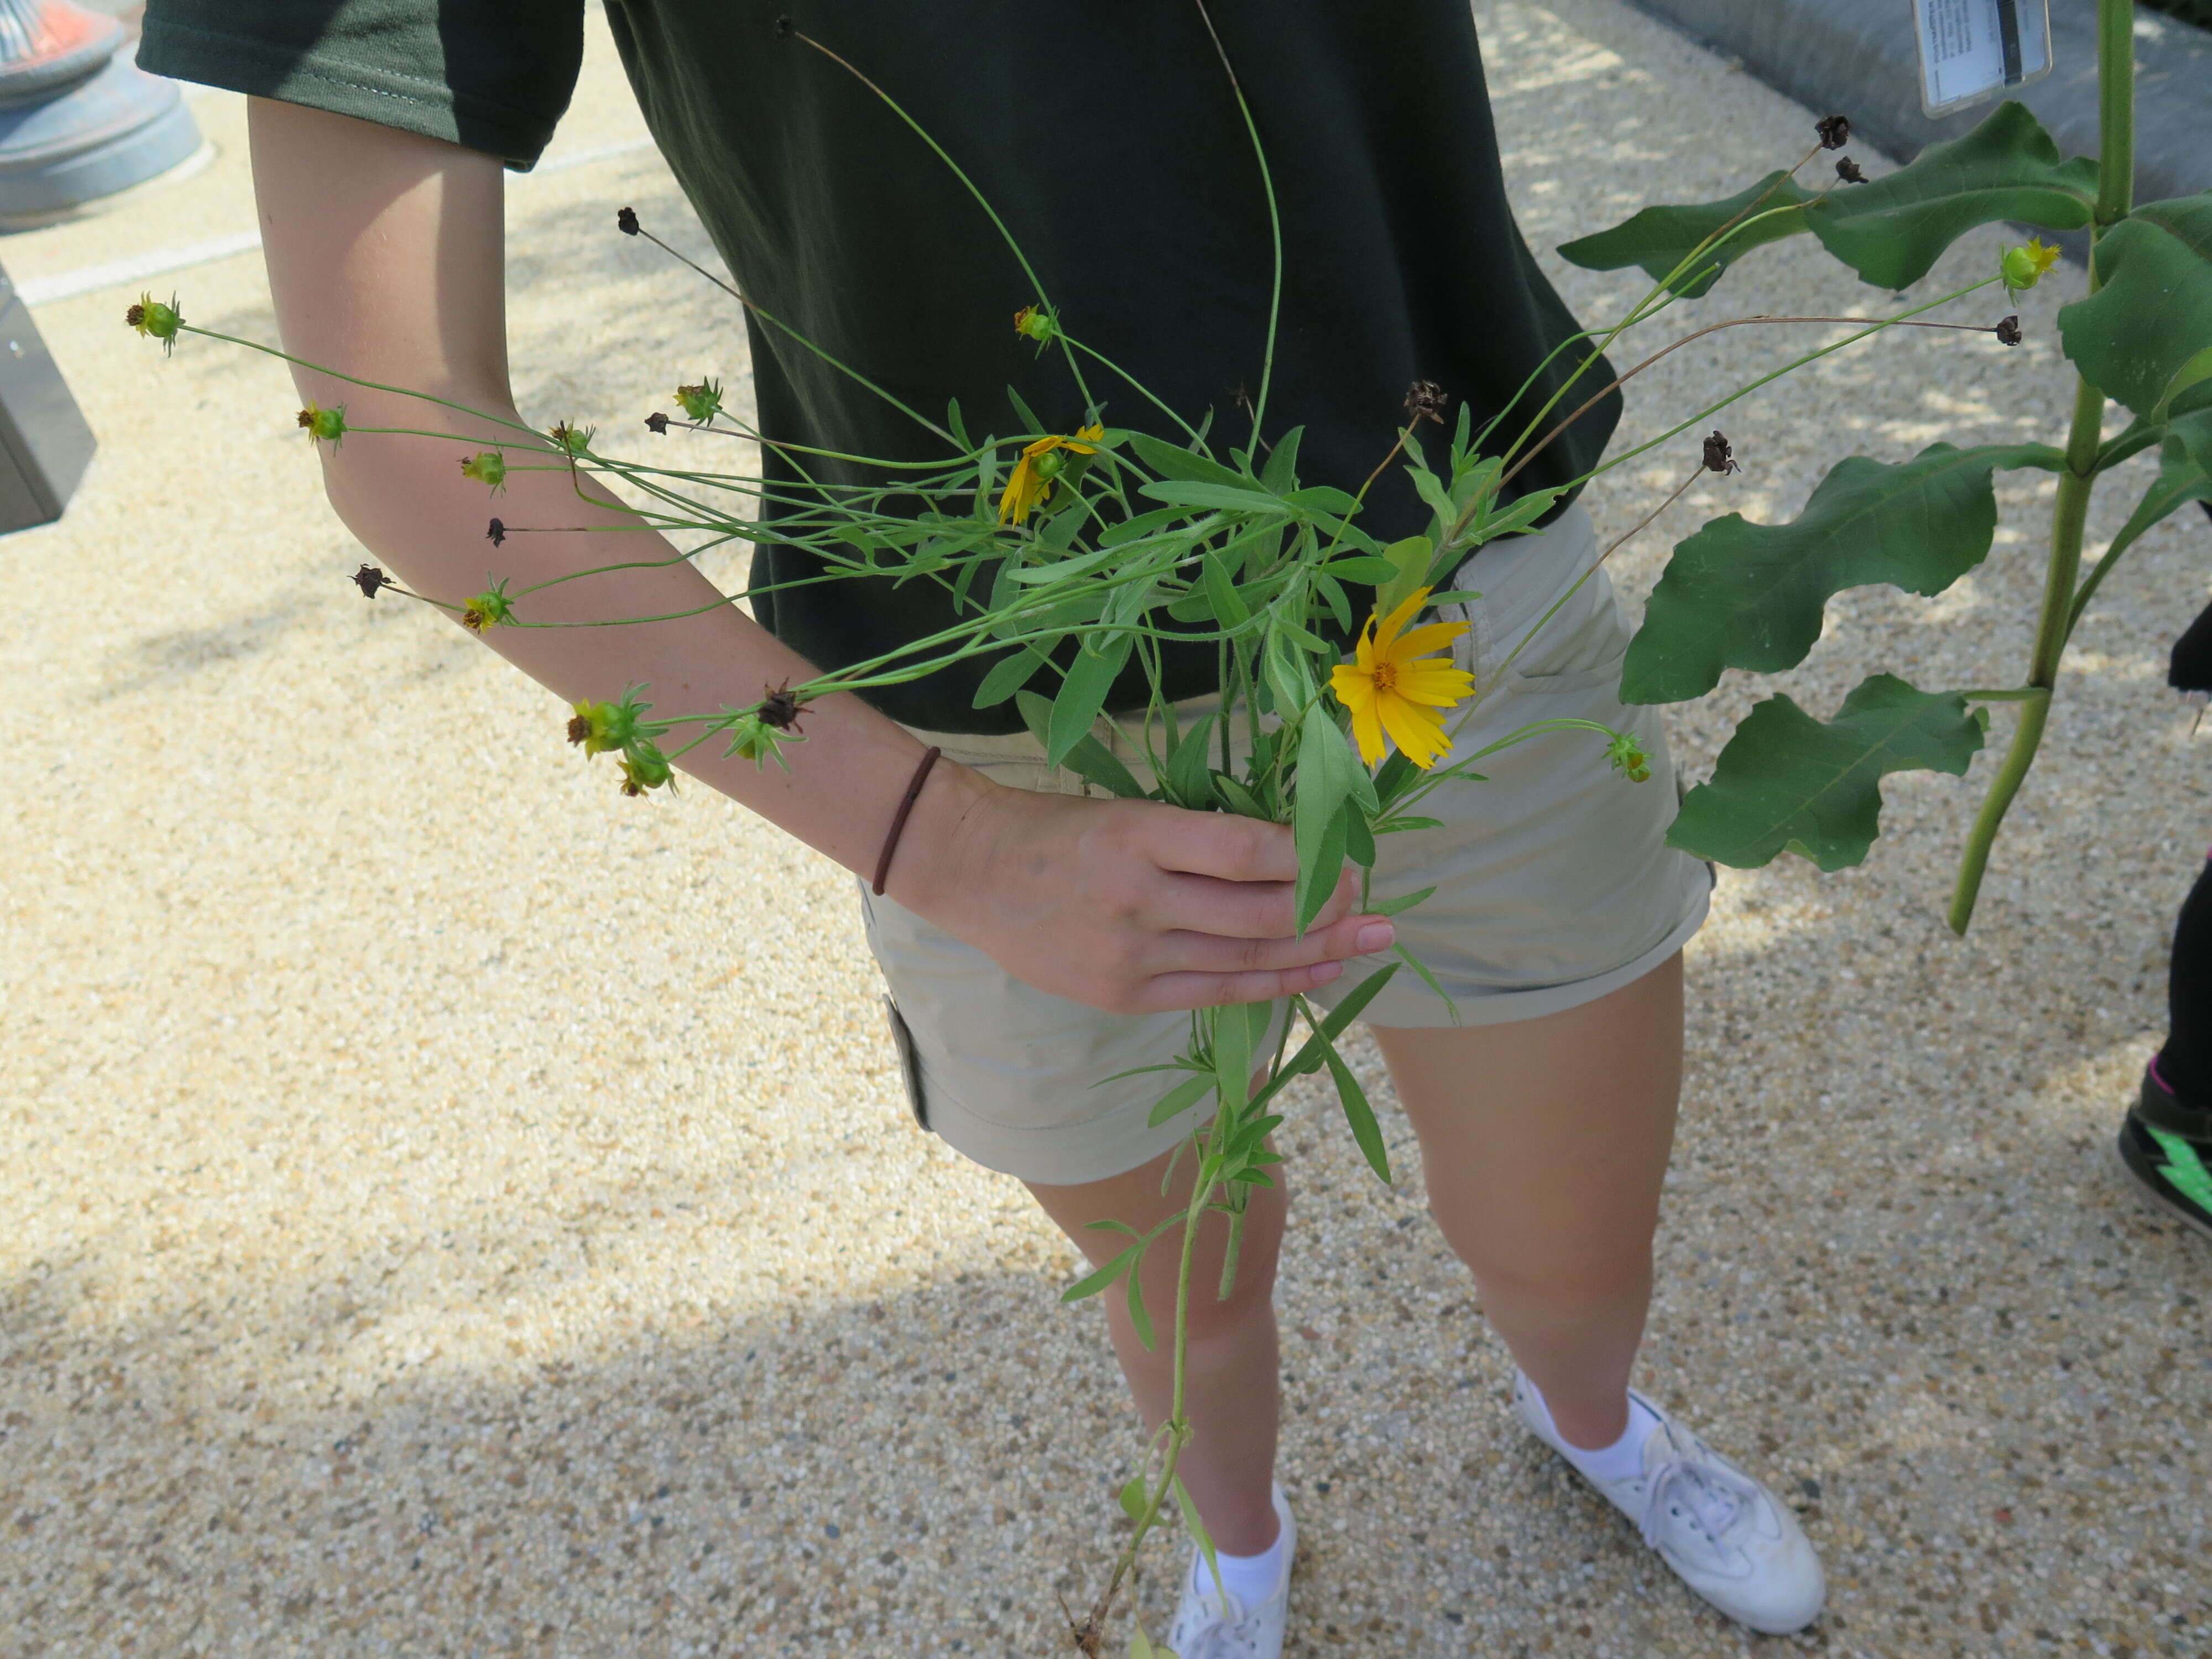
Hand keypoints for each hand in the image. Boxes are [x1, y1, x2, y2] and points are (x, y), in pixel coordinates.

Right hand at [897, 765, 1396, 1014]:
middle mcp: (1137, 899)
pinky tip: (1315, 973)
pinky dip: (1272, 985)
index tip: (1347, 853)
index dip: (1305, 858)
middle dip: (1328, 911)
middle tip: (1375, 904)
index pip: (1244, 852)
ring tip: (1369, 943)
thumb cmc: (1060, 830)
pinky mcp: (1123, 995)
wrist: (972, 872)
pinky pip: (1215, 994)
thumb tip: (1289, 852)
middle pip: (1257, 915)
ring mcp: (1129, 955)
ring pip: (1245, 960)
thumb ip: (1200, 837)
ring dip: (1316, 952)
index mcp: (1138, 836)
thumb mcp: (1129, 810)